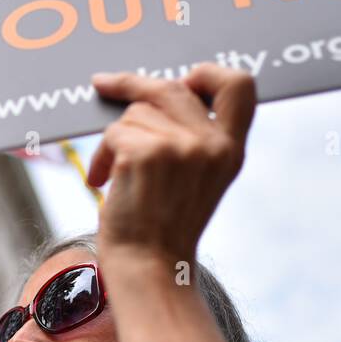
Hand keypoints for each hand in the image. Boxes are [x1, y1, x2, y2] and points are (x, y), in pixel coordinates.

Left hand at [87, 63, 256, 266]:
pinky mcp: (147, 153)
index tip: (184, 77)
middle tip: (105, 85)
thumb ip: (194, 140)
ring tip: (113, 176)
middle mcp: (212, 145)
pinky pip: (113, 134)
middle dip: (132, 85)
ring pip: (135, 113)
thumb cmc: (162, 229)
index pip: (239, 86)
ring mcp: (181, 147)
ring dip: (114, 141)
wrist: (149, 268)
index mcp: (230, 150)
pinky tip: (102, 182)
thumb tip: (154, 93)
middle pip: (171, 88)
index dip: (209, 72)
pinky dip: (101, 158)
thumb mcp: (197, 181)